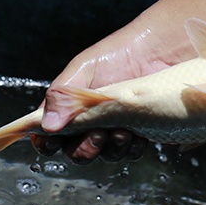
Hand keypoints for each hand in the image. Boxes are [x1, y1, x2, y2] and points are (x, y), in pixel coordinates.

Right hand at [29, 31, 172, 163]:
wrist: (158, 49)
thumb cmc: (118, 53)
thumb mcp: (84, 69)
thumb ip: (63, 96)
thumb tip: (48, 125)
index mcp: (69, 106)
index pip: (48, 135)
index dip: (47, 143)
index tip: (54, 142)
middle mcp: (89, 120)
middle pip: (76, 152)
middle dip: (85, 150)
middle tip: (97, 134)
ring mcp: (113, 126)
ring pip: (105, 155)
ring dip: (111, 149)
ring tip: (121, 131)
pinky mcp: (138, 130)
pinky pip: (131, 152)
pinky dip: (133, 148)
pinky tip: (138, 132)